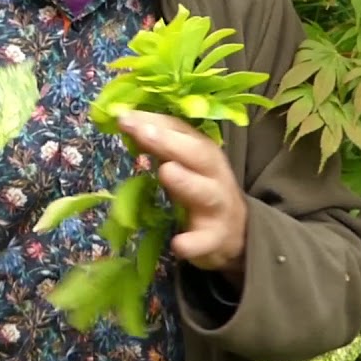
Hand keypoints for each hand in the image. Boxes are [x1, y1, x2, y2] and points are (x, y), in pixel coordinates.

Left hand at [117, 110, 247, 282]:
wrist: (236, 231)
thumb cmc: (200, 187)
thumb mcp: (183, 162)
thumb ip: (159, 145)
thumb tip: (125, 123)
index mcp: (203, 150)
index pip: (180, 129)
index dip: (153, 121)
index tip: (124, 116)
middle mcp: (213, 173)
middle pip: (196, 154)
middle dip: (169, 142)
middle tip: (142, 132)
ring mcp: (217, 206)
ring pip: (205, 192)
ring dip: (186, 182)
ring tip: (166, 172)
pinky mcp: (215, 238)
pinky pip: (205, 241)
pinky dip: (192, 243)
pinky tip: (177, 244)